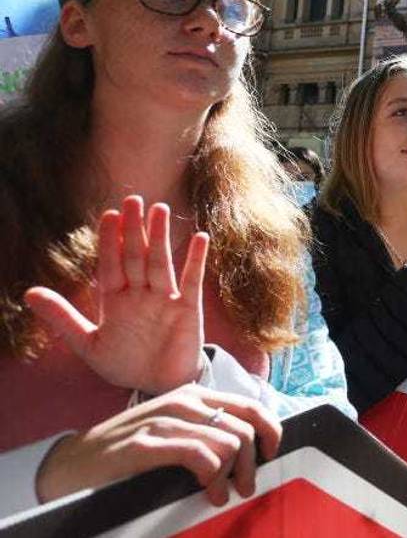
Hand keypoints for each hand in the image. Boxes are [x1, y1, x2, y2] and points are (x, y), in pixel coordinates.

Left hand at [25, 196, 208, 394]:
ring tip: (159, 210)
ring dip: (160, 237)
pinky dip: (195, 259)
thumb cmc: (125, 364)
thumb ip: (62, 317)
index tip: (108, 215)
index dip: (109, 241)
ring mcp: (165, 299)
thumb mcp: (87, 343)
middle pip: (135, 256)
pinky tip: (199, 237)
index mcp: (115, 300)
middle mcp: (140, 294)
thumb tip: (28, 293)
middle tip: (133, 199)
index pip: (110, 264)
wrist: (159, 387)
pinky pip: (191, 280)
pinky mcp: (188, 309)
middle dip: (133, 229)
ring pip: (160, 262)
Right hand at [36, 384, 281, 506]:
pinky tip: (207, 490)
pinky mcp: (145, 444)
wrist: (72, 463)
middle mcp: (182, 401)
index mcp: (194, 395)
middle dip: (251, 462)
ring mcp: (163, 420)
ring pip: (226, 442)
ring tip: (221, 494)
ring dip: (231, 475)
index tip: (268, 456)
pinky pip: (199, 455)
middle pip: (244, 428)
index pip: (250, 406)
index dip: (270, 432)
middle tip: (243, 487)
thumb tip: (250, 447)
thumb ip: (208, 429)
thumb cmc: (129, 450)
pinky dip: (212, 475)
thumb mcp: (174, 429)